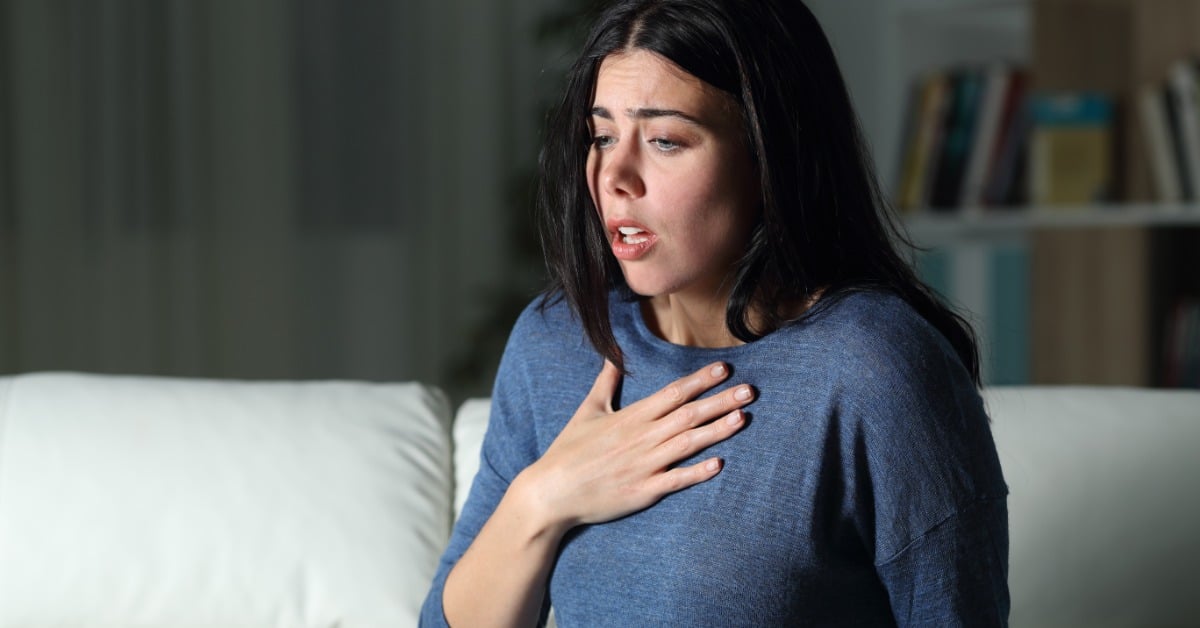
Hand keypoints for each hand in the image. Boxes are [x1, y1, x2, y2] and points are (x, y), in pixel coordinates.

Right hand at [518, 360, 753, 532]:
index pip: (673, 393)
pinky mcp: (643, 491)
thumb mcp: (587, 411)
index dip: (700, 381)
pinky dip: (697, 472)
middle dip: (721, 401)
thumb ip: (605, 383)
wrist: (551, 492)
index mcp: (631, 417)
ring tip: (743, 418)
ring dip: (717, 430)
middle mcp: (642, 438)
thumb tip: (613, 357)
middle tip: (750, 391)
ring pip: (688, 444)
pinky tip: (719, 464)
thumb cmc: (568, 451)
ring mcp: (644, 465)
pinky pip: (676, 480)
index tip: (725, 370)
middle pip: (688, 415)